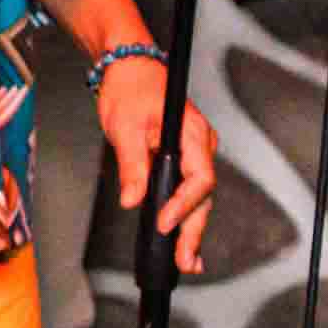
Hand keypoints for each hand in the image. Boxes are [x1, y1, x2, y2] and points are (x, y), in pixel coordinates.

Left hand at [94, 53, 219, 273]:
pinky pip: (188, 189)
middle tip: (184, 260)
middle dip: (193, 230)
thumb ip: (132, 165)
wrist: (129, 67)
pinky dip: (184, 213)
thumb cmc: (130, 88)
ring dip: (191, 227)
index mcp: (192, 134)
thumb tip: (133, 200)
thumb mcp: (124, 127)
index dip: (183, 205)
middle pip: (202, 195)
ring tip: (186, 259)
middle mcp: (201, 145)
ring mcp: (195, 151)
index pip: (199, 178)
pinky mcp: (184, 157)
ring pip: (197, 196)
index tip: (163, 223)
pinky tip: (182, 238)